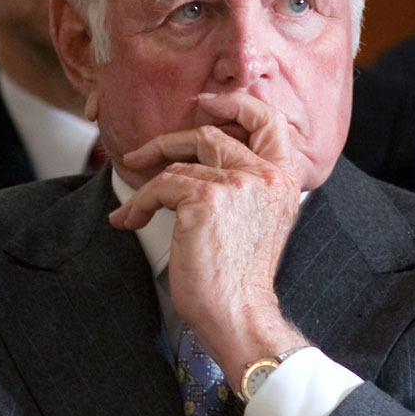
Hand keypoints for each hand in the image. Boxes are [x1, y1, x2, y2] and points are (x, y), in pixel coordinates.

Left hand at [112, 91, 310, 382]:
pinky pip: (160, 186)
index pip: (269, 119)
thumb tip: (203, 163)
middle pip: (211, 133)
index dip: (234, 103)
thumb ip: (248, 186)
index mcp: (284, 179)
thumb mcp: (261, 221)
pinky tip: (130, 221)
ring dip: (147, 185)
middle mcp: (266, 175)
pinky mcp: (206, 199)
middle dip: (168, 140)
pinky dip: (139, 204)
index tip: (204, 106)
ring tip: (133, 209)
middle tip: (142, 155)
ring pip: (178, 163)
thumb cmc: (242, 277)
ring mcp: (238, 183)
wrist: (239, 312)